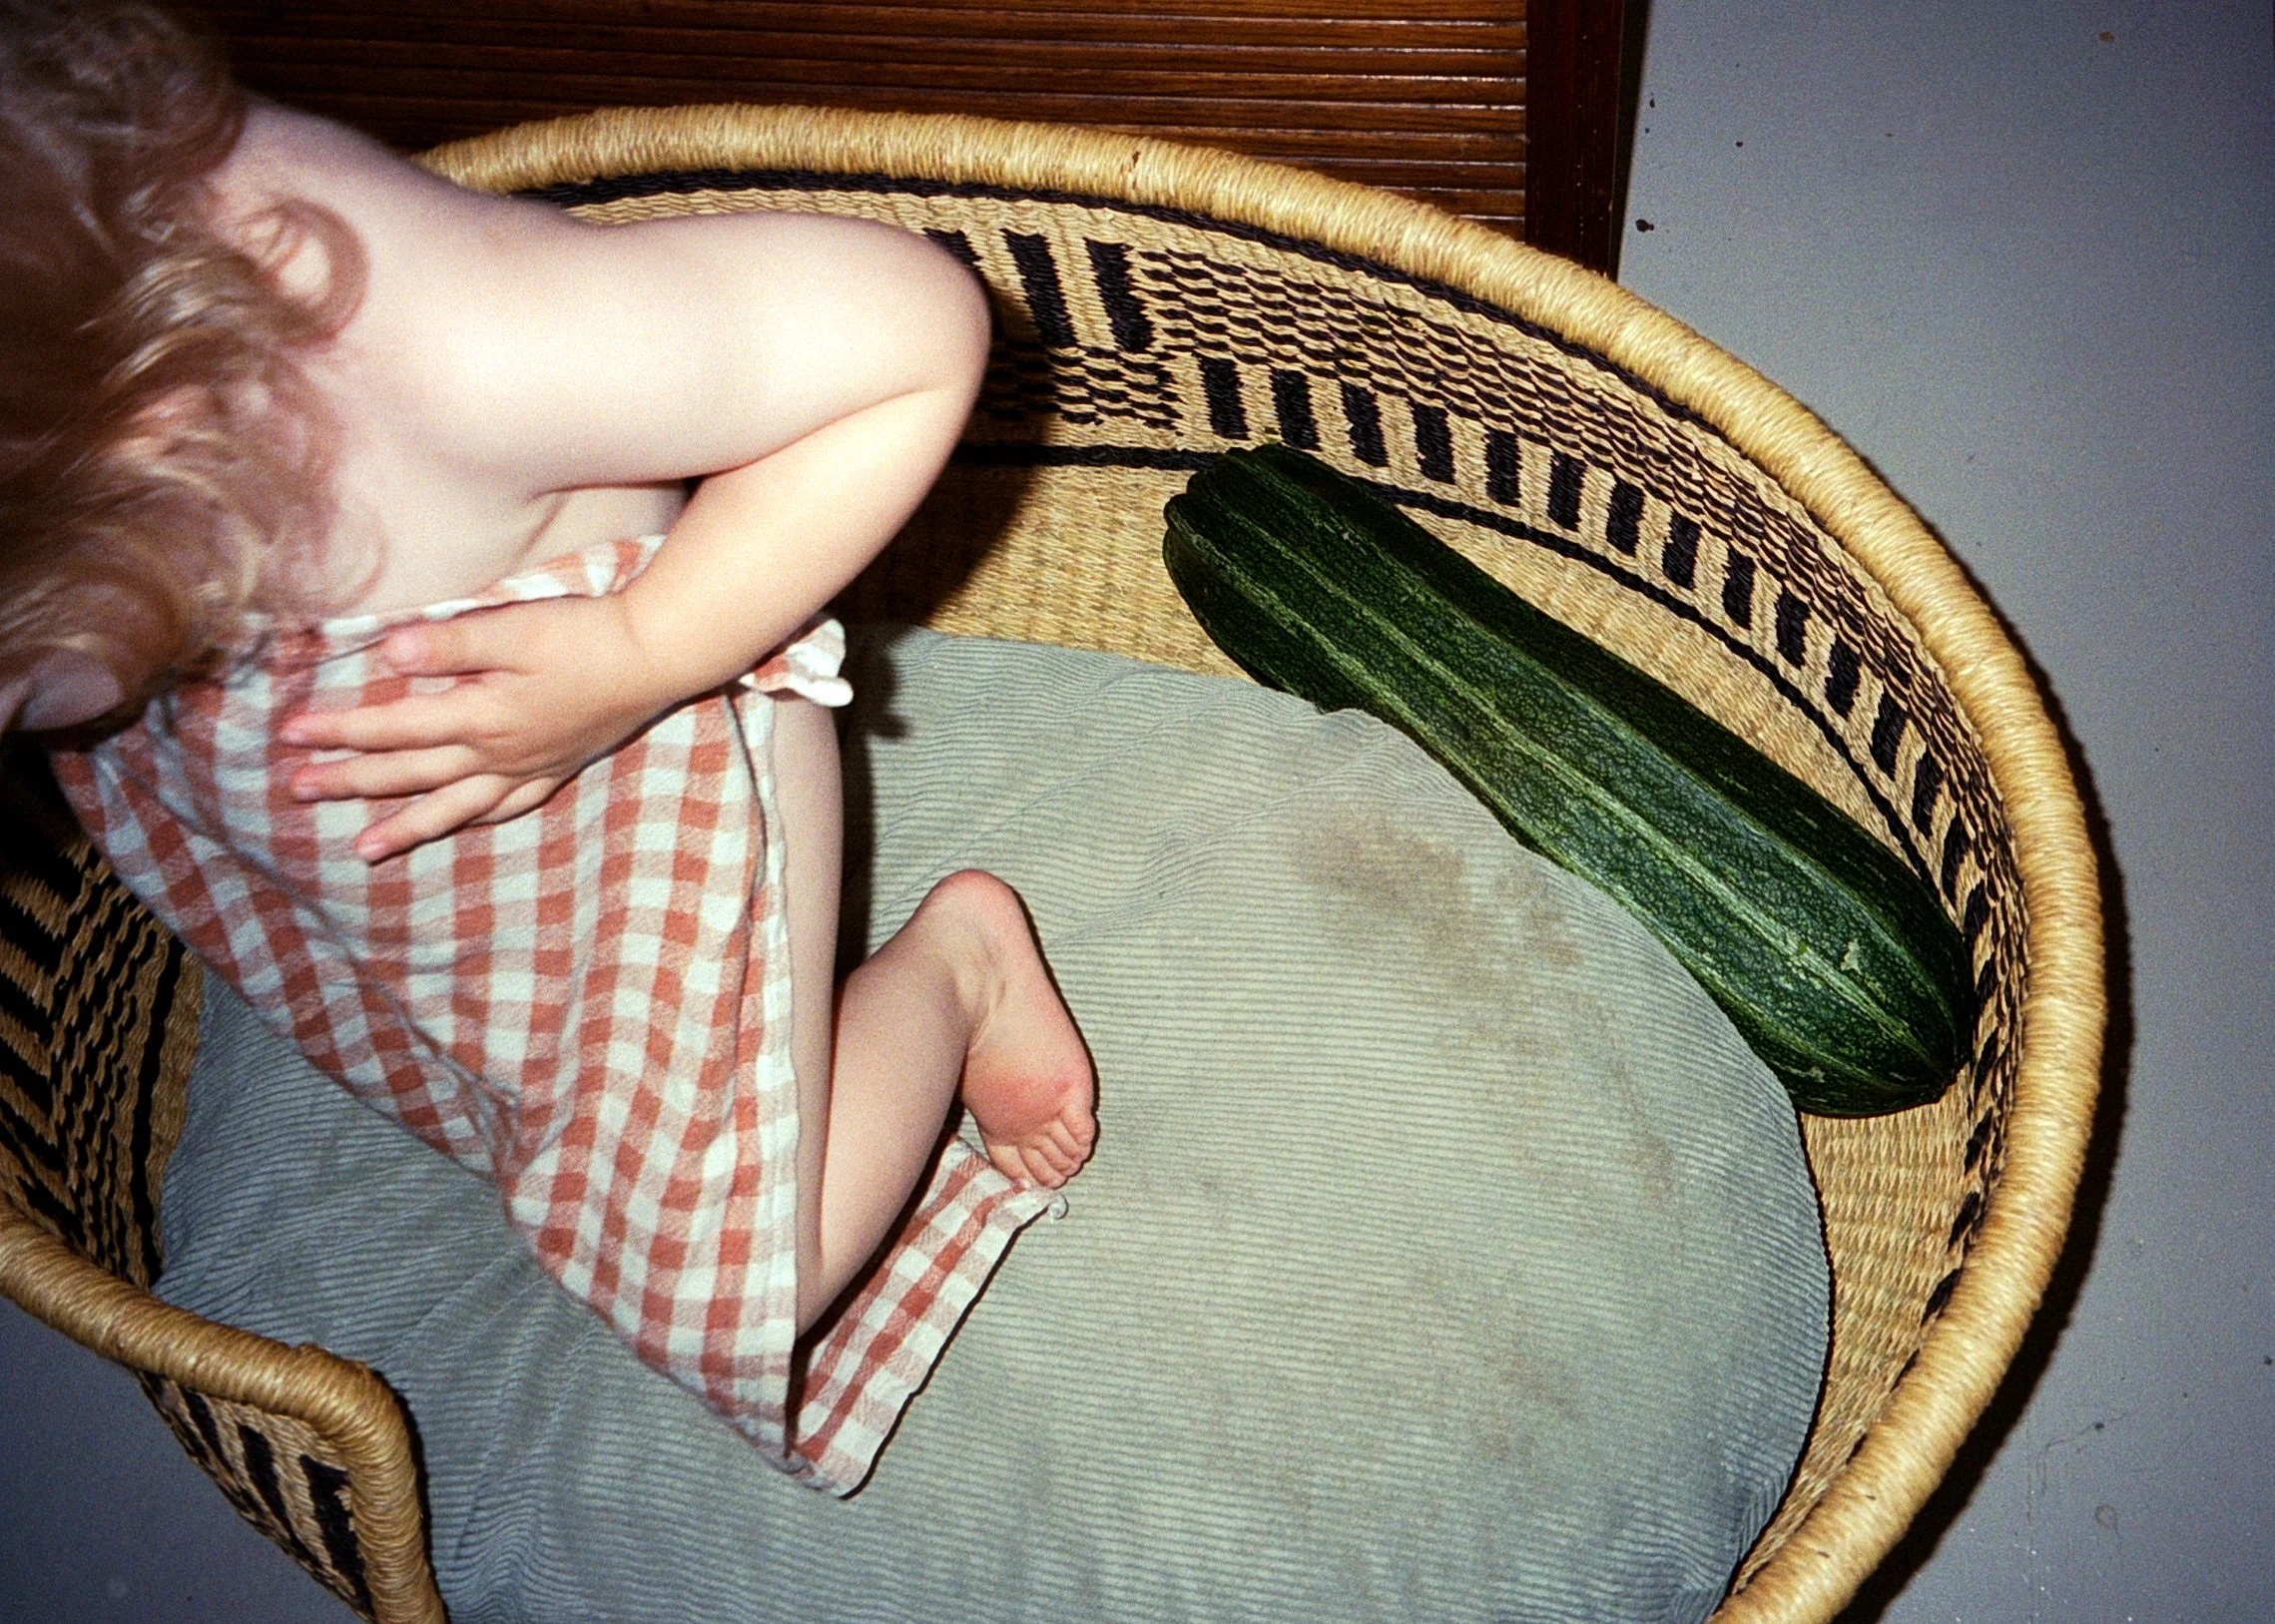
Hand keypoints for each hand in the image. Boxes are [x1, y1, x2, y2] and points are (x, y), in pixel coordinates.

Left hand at [279, 595, 673, 862]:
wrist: (656, 657)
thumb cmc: (586, 636)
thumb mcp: (515, 629)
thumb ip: (449, 644)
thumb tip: (386, 654)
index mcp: (480, 717)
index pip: (393, 727)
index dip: (338, 731)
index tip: (289, 735)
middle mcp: (497, 753)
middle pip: (410, 773)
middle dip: (350, 781)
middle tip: (298, 791)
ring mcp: (527, 768)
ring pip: (452, 806)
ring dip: (403, 826)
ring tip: (363, 849)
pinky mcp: (554, 768)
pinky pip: (503, 808)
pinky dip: (472, 820)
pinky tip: (456, 825)